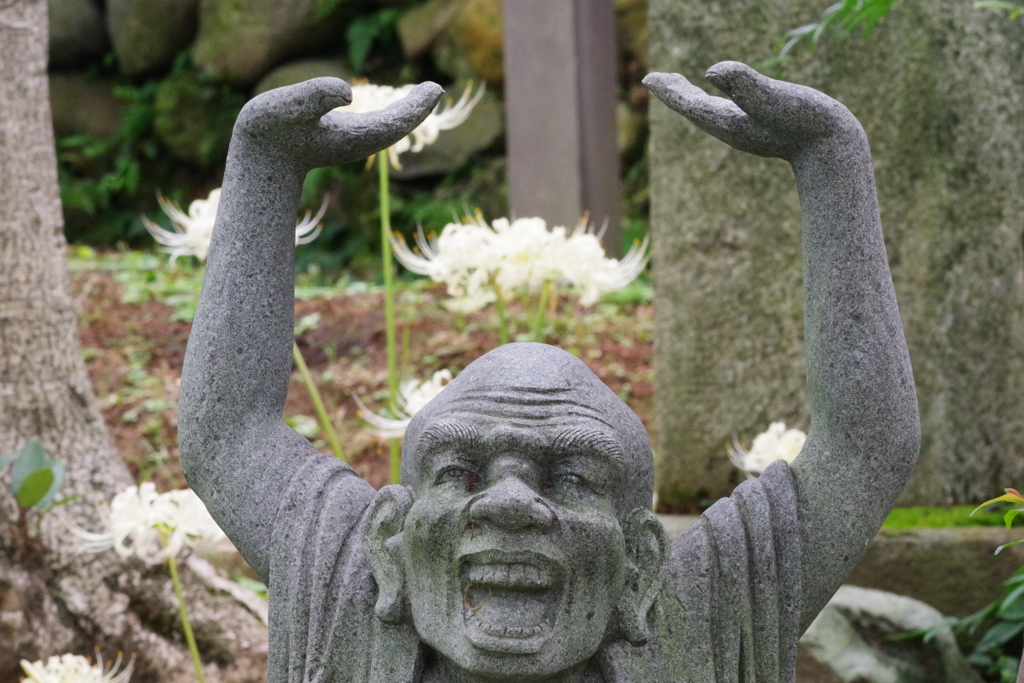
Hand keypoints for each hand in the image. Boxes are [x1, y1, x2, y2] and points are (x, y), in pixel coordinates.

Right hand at [233, 77, 443, 171]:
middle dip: (416, 109)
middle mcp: (356, 141)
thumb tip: (348, 92)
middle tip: (435, 89)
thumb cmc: (268, 131)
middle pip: (396, 125)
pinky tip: (389, 109)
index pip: (396, 120)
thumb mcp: (287, 107)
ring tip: (422, 95)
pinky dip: (385, 118)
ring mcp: (347, 143)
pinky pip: (370, 129)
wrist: (255, 159)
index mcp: (354, 134)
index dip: (417, 106)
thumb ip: (315, 95)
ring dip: (404, 113)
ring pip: (385, 129)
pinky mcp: (335, 140)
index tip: (436, 88)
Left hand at [644, 61, 860, 161]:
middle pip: (694, 108)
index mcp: (727, 120)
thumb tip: (710, 71)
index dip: (668, 89)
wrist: (832, 148)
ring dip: (692, 99)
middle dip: (675, 93)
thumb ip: (742, 83)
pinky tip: (723, 101)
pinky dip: (716, 103)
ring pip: (710, 112)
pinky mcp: (761, 130)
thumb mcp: (772, 96)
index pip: (689, 102)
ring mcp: (746, 131)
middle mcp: (731, 128)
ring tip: (681, 87)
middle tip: (656, 80)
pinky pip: (728, 114)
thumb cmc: (805, 120)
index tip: (649, 77)